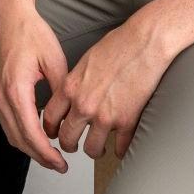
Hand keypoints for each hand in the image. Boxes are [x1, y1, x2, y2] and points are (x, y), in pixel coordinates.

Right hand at [0, 0, 68, 171]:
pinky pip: (7, 122)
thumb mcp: (55, 60)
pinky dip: (22, 135)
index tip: (62, 164)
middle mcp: (1, 96)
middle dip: (40, 157)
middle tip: (61, 166)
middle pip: (19, 140)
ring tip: (52, 155)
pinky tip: (39, 136)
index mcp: (16, 90)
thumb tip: (70, 116)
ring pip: (11, 134)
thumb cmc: (31, 32)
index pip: (31, 134)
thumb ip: (62, 92)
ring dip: (30, 148)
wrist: (9, 15)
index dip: (47, 154)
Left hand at [42, 15, 172, 161]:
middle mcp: (84, 104)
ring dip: (95, 150)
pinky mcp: (127, 121)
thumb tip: (71, 97)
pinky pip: (120, 148)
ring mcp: (106, 116)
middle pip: (67, 138)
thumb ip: (75, 83)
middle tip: (74, 146)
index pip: (50, 118)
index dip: (51, 130)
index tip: (55, 134)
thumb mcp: (85, 62)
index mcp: (71, 87)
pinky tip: (121, 145)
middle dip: (69, 145)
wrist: (143, 43)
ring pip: (92, 149)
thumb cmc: (117, 46)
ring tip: (99, 146)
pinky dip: (120, 149)